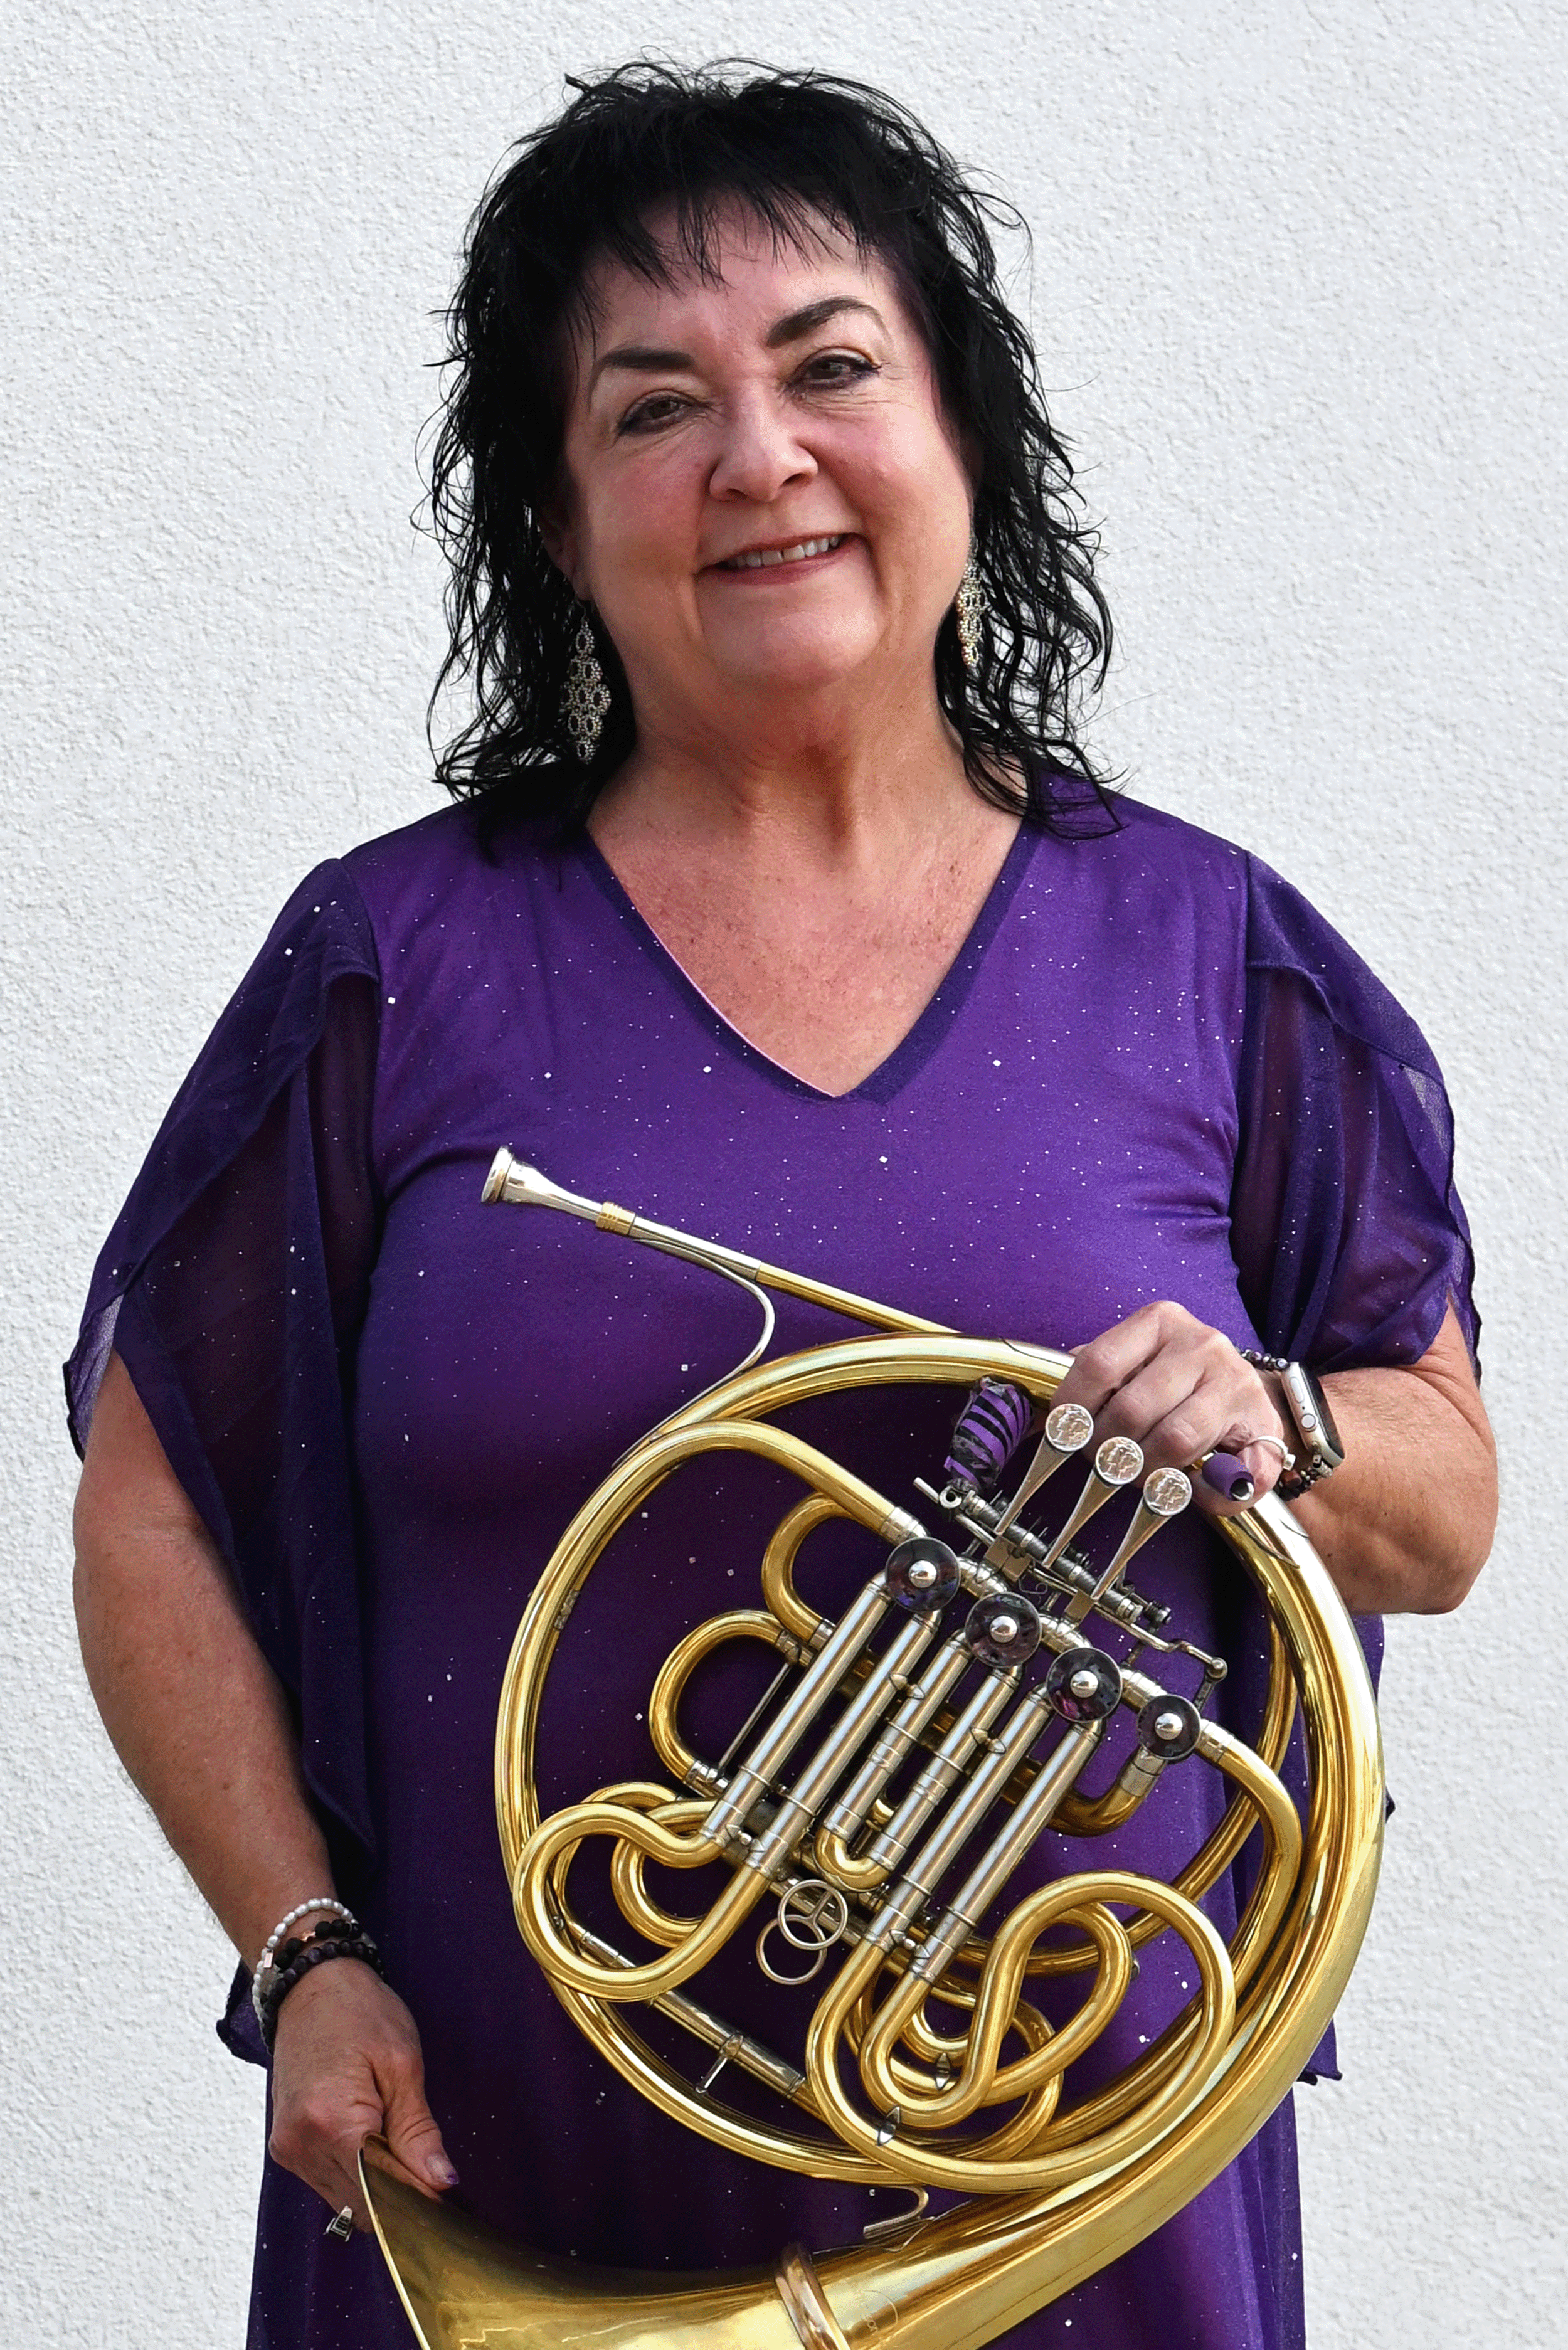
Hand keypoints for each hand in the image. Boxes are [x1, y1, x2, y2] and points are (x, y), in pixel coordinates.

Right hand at [267, 1958, 456, 2231]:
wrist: (311, 1987)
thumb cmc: (359, 2013)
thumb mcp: (402, 2064)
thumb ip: (418, 2132)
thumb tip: (441, 2185)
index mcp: (330, 2124)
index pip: (380, 2194)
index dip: (418, 2201)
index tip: (448, 2199)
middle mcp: (301, 2146)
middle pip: (363, 2205)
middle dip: (401, 2196)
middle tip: (433, 2168)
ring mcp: (289, 2150)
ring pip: (345, 2201)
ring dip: (378, 2187)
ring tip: (401, 2143)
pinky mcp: (287, 2148)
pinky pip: (329, 2183)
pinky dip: (357, 2175)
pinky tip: (374, 2142)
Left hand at [1049, 1301, 1288, 1518]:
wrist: (1246, 1393)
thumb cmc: (1174, 1382)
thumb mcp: (1132, 1363)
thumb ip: (1093, 1378)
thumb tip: (1038, 1413)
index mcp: (1160, 1321)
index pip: (1098, 1364)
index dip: (1071, 1408)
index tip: (1062, 1435)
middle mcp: (1202, 1344)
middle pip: (1132, 1409)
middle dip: (1106, 1449)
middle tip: (1102, 1463)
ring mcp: (1237, 1383)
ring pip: (1174, 1440)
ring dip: (1147, 1472)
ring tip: (1139, 1476)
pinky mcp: (1267, 1426)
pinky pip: (1231, 1473)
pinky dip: (1207, 1494)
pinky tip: (1192, 1490)